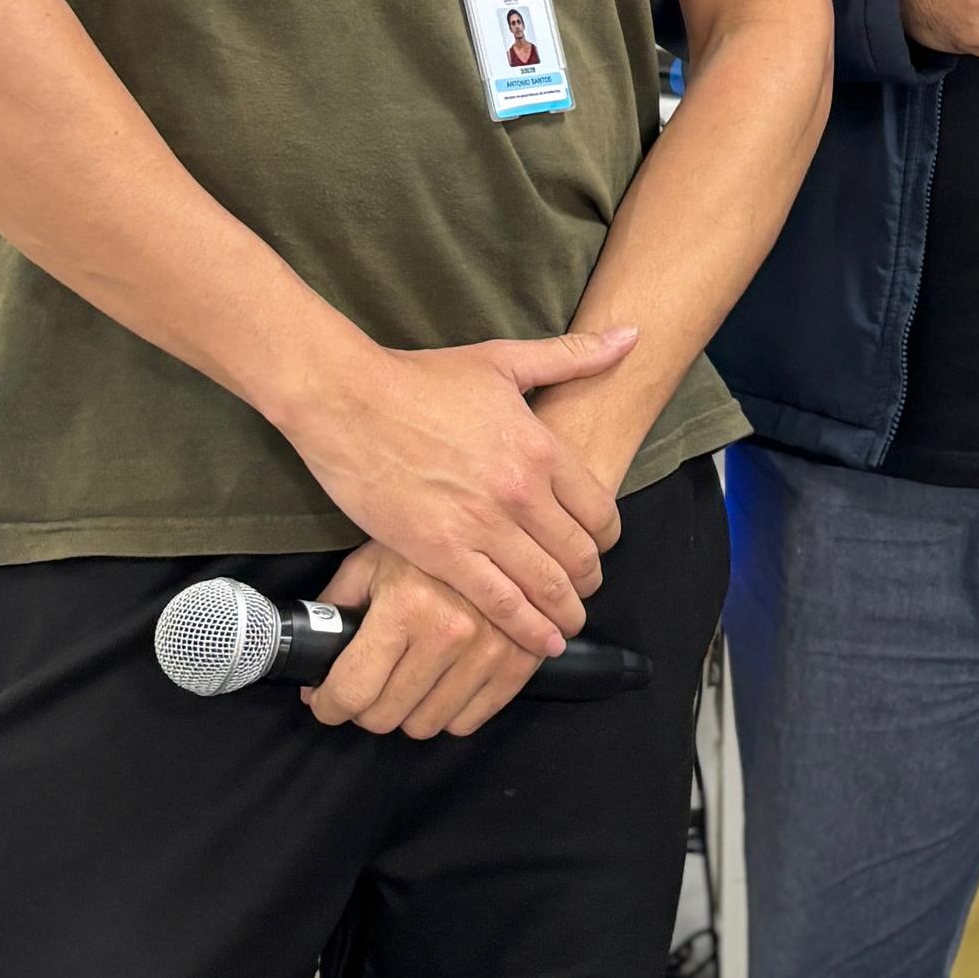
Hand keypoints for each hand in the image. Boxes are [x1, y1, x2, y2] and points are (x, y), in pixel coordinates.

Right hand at [281, 327, 634, 659]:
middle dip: (589, 578)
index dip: (607, 536)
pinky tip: (541, 642)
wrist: (348, 399)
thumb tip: (631, 335)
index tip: (600, 545)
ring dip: (565, 610)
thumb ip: (573, 356)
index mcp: (540, 447)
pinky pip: (500, 603)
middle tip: (584, 588)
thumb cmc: (421, 378)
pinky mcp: (441, 553)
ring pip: (547, 585)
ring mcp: (482, 525)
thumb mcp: (503, 360)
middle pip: (580, 554)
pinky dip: (527, 629)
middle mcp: (521, 491)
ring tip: (568, 622)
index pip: (600, 510)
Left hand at [304, 541, 542, 736]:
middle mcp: (449, 631)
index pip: (352, 691)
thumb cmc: (423, 549)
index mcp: (405, 606)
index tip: (326, 702)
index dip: (328, 705)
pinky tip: (442, 683)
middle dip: (366, 708)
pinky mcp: (519, 663)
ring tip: (407, 682)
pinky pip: (467, 723)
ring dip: (408, 711)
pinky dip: (449, 711)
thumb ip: (333, 611)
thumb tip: (309, 663)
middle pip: (384, 717)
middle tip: (369, 686)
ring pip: (425, 725)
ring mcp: (489, 650)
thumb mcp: (367, 565)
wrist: (501, 529)